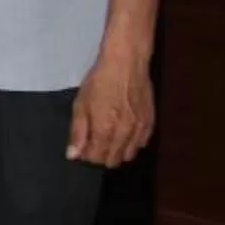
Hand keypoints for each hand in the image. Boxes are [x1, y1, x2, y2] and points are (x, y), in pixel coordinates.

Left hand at [69, 44, 153, 166]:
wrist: (127, 64)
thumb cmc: (99, 82)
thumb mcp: (81, 105)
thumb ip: (78, 132)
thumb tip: (73, 156)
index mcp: (104, 130)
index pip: (97, 158)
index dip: (88, 156)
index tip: (83, 147)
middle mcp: (124, 134)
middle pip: (114, 160)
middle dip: (102, 156)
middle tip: (95, 143)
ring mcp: (140, 129)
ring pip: (129, 155)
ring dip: (117, 152)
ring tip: (109, 139)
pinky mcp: (151, 122)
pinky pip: (142, 143)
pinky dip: (132, 144)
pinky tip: (124, 135)